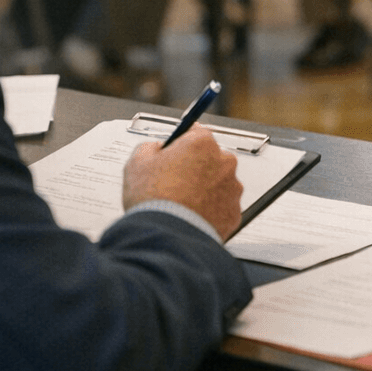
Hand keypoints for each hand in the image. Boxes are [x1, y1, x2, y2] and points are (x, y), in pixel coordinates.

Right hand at [122, 126, 242, 240]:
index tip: (175, 151)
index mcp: (202, 144)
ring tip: (182, 203)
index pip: (195, 133)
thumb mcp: (137, 162)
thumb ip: (149, 148)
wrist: (167, 237)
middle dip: (195, 168)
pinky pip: (222, 207)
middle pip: (209, 159)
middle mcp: (224, 163)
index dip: (181, 143)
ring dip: (204, 190)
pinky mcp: (234, 214)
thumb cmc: (154, 199)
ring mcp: (232, 189)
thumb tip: (156, 149)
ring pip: (218, 184)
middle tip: (173, 182)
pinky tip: (191, 216)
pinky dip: (210, 211)